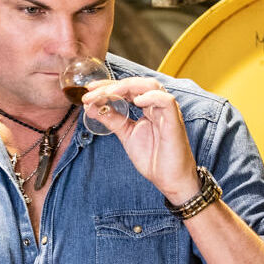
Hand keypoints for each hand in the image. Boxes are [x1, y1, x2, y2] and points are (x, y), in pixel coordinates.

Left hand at [84, 78, 200, 202]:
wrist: (169, 180)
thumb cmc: (153, 158)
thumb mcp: (126, 135)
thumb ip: (112, 119)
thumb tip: (91, 107)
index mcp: (147, 107)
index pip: (127, 88)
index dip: (108, 85)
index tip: (89, 89)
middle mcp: (157, 106)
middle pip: (137, 83)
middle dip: (113, 85)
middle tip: (92, 93)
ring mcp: (166, 112)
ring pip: (152, 86)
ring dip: (128, 86)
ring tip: (109, 93)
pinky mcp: (174, 122)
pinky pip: (166, 101)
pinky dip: (152, 97)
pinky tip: (137, 101)